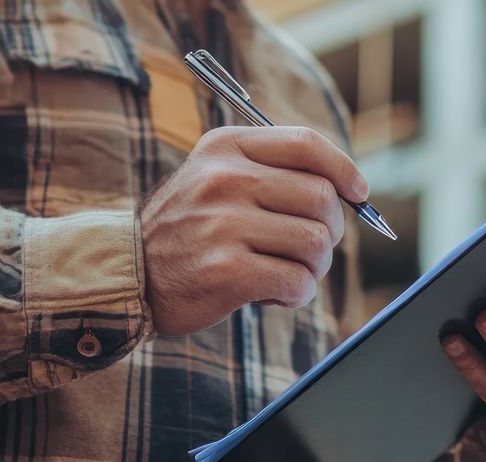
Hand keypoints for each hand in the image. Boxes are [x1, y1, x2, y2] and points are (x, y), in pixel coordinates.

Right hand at [139, 126, 367, 335]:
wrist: (127, 274)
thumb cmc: (187, 229)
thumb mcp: (215, 178)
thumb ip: (271, 172)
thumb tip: (346, 189)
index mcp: (226, 147)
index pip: (306, 144)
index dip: (344, 169)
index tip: (358, 192)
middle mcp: (225, 179)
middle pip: (322, 198)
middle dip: (330, 230)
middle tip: (309, 249)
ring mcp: (225, 224)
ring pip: (316, 242)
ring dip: (315, 267)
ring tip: (289, 273)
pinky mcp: (227, 271)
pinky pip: (298, 281)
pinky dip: (298, 293)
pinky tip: (275, 293)